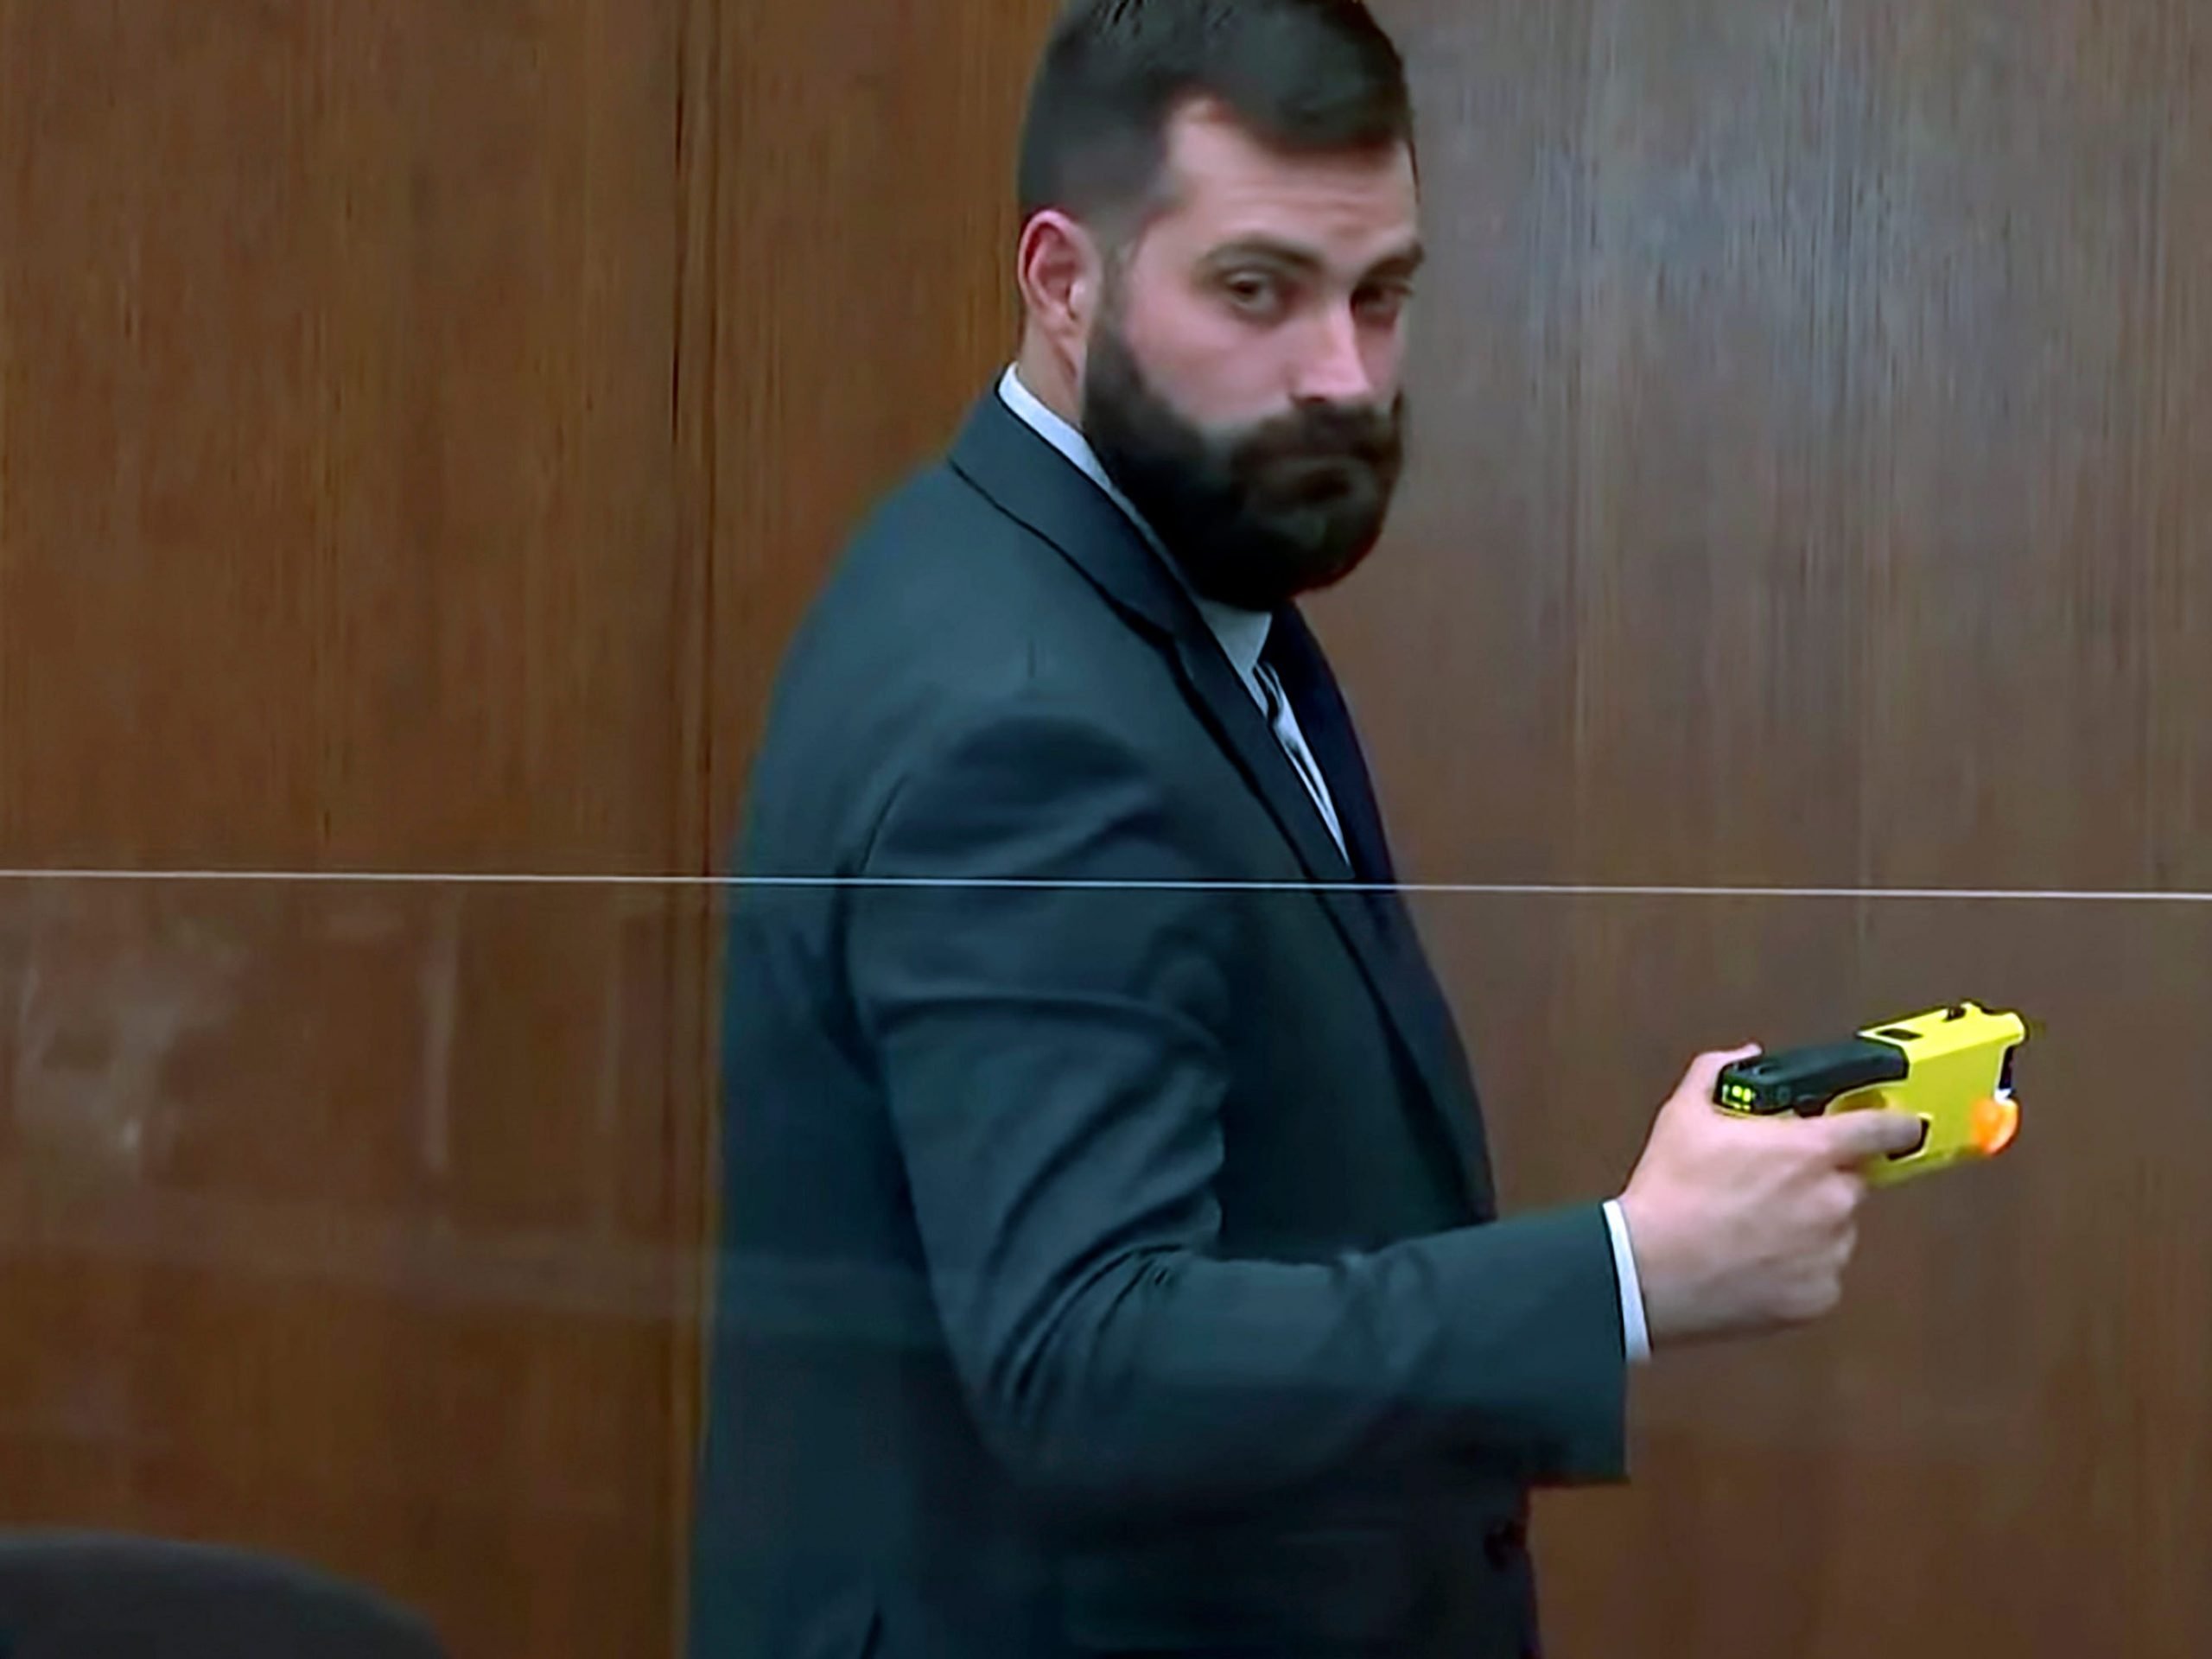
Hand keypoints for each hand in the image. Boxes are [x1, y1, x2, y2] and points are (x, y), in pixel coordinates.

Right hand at [1616, 1046, 1925, 1347]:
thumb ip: (1717, 1073)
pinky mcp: (1819, 1296)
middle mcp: (1831, 1201)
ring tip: (1754, 1228)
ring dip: (1811, 1225)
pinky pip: (1821, 1274)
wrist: (1649, 1272)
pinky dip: (1797, 1268)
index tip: (1902, 1124)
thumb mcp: (1683, 1117)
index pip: (1883, 1128)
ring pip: (1836, 1230)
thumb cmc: (1669, 1196)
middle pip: (1851, 1181)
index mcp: (1809, 1151)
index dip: (1897, 1123)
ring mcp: (1830, 1253)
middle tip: (1775, 1184)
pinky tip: (1754, 1260)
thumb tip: (1741, 1057)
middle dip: (1822, 1179)